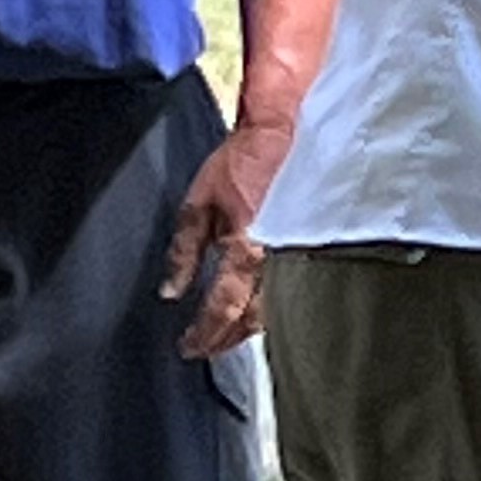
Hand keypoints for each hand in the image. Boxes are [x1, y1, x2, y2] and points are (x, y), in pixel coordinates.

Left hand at [160, 120, 287, 356]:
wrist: (286, 132)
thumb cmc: (243, 160)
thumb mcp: (199, 202)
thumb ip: (183, 251)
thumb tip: (171, 291)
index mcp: (246, 249)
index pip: (222, 308)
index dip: (204, 334)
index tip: (187, 347)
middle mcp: (276, 261)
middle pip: (251, 319)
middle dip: (225, 339)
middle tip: (204, 348)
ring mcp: (298, 256)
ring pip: (274, 310)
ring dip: (247, 329)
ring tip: (226, 336)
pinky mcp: (309, 248)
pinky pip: (289, 291)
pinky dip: (268, 309)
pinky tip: (255, 311)